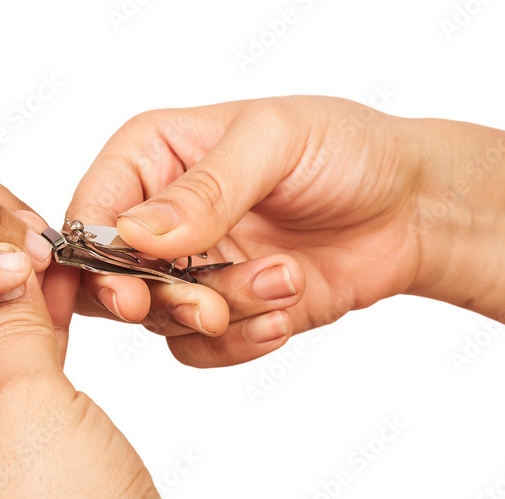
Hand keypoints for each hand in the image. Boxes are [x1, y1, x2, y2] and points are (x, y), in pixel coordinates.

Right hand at [67, 96, 424, 366]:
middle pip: (110, 278)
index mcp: (153, 157)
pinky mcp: (223, 312)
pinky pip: (199, 349)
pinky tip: (286, 309)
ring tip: (286, 279)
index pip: (92, 209)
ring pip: (162, 320)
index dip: (95, 255)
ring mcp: (188, 269)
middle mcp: (159, 218)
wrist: (412, 208)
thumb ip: (205, 189)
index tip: (129, 286)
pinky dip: (242, 341)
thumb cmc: (347, 151)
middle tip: (208, 305)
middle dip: (161, 299)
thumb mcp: (276, 142)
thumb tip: (137, 234)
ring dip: (225, 312)